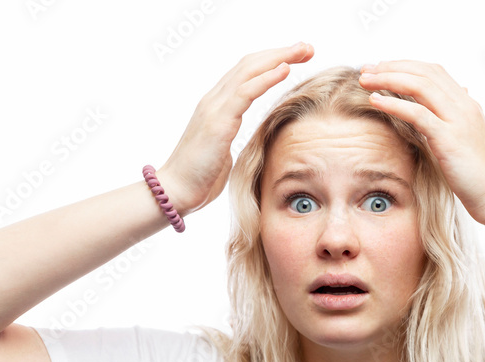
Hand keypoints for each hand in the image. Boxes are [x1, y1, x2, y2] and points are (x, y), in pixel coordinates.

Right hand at [158, 42, 314, 215]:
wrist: (175, 191)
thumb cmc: (199, 178)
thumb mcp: (222, 151)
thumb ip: (233, 136)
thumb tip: (250, 139)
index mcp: (217, 106)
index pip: (246, 73)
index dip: (272, 61)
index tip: (299, 57)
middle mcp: (214, 100)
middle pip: (250, 64)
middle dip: (281, 52)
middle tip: (308, 47)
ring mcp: (214, 108)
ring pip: (249, 70)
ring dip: (279, 57)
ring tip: (304, 50)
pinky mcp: (218, 121)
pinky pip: (245, 92)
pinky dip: (267, 78)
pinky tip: (285, 69)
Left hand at [357, 60, 484, 224]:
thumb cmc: (479, 175)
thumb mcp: (465, 142)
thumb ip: (451, 123)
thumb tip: (438, 113)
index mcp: (467, 104)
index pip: (433, 71)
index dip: (404, 65)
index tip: (380, 69)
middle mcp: (464, 106)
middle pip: (423, 72)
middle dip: (391, 66)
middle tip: (366, 69)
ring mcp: (458, 120)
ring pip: (419, 85)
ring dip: (388, 79)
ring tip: (364, 80)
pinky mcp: (449, 139)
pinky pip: (417, 113)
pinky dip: (393, 104)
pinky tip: (374, 101)